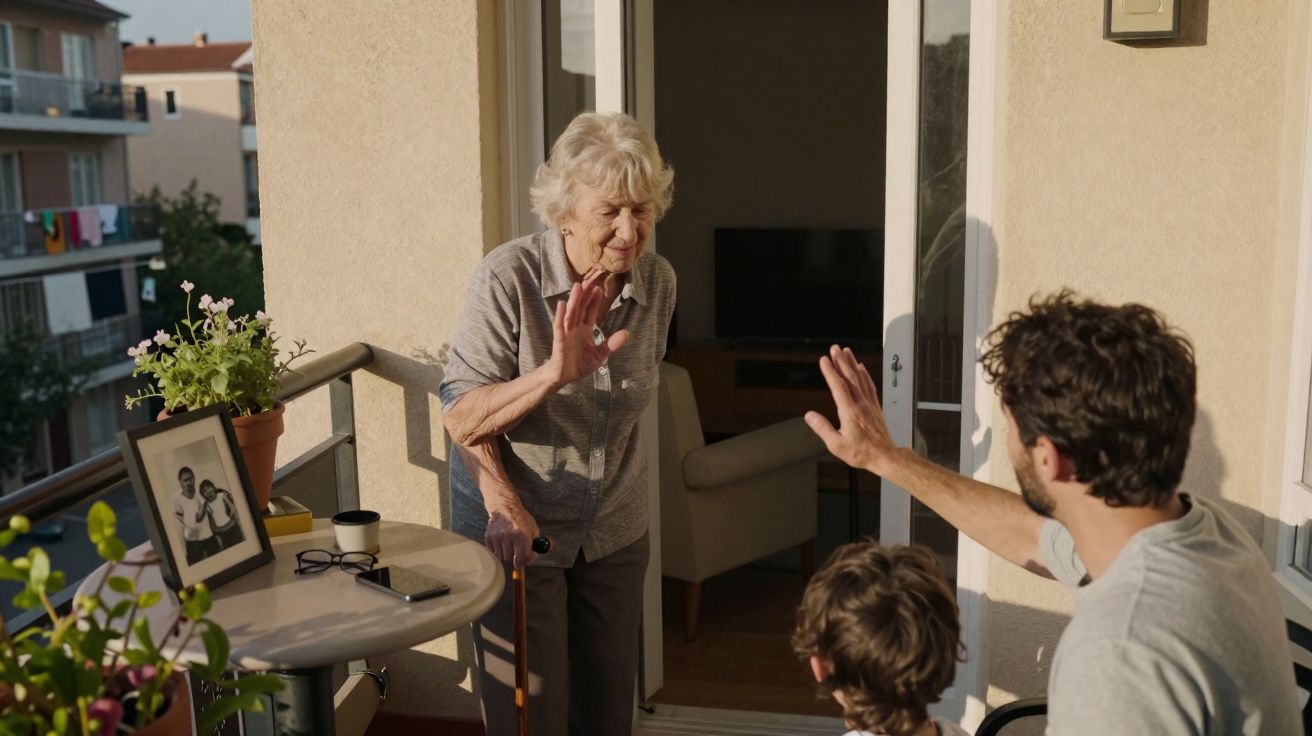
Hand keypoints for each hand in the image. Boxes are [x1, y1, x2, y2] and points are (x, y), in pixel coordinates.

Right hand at [485, 501, 541, 568]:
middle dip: (516, 559)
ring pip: (501, 557)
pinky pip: (493, 552)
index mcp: (522, 535)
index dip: (526, 561)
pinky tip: (502, 543)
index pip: (524, 557)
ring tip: (510, 546)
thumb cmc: (521, 519)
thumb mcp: (534, 529)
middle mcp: (509, 537)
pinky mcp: (489, 537)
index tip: (527, 561)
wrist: (504, 508)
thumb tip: (543, 551)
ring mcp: (497, 537)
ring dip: (507, 555)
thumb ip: (538, 543)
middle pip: (511, 560)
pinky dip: (498, 551)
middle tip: (518, 555)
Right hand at [547, 277, 629, 386]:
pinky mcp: (559, 340)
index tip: (599, 288)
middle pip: (580, 308)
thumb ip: (612, 344)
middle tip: (589, 280)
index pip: (590, 312)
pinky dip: (560, 315)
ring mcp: (567, 333)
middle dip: (585, 295)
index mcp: (585, 330)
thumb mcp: (600, 355)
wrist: (564, 377)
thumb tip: (627, 333)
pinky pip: (559, 326)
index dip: (594, 301)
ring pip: (571, 313)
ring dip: (574, 300)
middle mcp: (575, 328)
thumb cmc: (579, 364)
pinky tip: (562, 304)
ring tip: (577, 287)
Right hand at [805, 345, 899, 475]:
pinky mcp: (875, 406)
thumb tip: (809, 416)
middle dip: (840, 361)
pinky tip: (861, 368)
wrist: (885, 456)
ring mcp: (869, 404)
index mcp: (850, 412)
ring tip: (846, 351)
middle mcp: (860, 404)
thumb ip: (822, 428)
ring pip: (860, 378)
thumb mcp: (836, 445)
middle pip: (850, 377)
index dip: (830, 372)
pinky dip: (865, 374)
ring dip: (852, 363)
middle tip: (834, 348)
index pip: (838, 386)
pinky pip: (870, 385)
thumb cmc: (862, 452)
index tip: (824, 360)